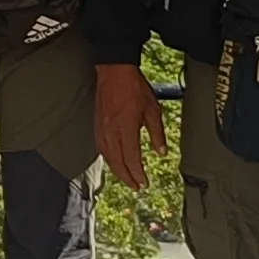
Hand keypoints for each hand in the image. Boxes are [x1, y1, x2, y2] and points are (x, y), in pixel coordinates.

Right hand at [93, 62, 165, 189]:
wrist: (114, 71)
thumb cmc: (134, 87)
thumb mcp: (153, 109)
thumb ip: (157, 133)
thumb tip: (161, 151)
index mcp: (127, 128)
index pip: (131, 158)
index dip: (138, 173)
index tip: (144, 183)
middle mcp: (112, 131)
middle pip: (117, 162)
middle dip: (127, 177)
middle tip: (136, 187)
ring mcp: (102, 128)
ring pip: (107, 156)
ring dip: (117, 170)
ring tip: (126, 178)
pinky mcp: (97, 124)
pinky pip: (101, 147)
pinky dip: (108, 158)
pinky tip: (113, 161)